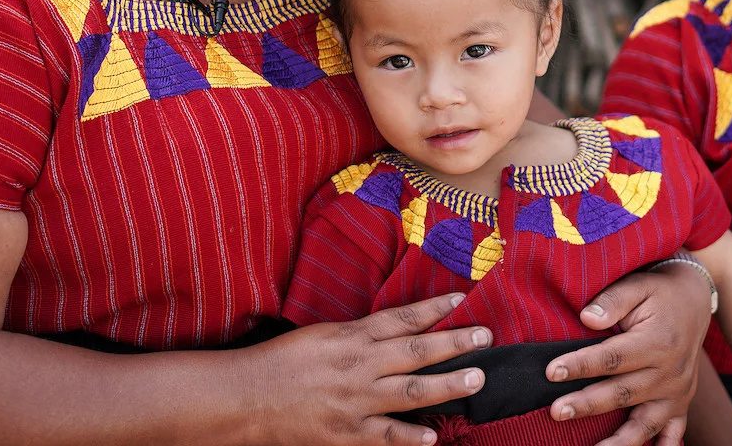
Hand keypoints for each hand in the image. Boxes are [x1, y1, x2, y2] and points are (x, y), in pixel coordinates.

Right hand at [252, 294, 491, 444]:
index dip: (435, 309)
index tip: (463, 299)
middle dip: (455, 343)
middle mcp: (359, 366)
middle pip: (417, 351)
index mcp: (352, 337)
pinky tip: (433, 438)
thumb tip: (398, 330)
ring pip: (411, 391)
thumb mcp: (323, 334)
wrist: (245, 396)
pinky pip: (385, 436)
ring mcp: (354, 401)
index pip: (402, 318)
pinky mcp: (345, 433)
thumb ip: (361, 335)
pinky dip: (410, 437)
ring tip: (476, 378)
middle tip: (486, 336)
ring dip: (447, 385)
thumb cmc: (281, 362)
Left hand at [545, 265, 713, 445]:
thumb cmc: (659, 292)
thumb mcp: (638, 285)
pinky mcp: (681, 404)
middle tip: (556, 411)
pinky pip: (672, 432)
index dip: (581, 365)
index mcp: (658, 342)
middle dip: (587, 404)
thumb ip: (613, 300)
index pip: (612, 358)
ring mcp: (677, 392)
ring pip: (645, 423)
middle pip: (623, 393)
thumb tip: (586, 318)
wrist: (695, 301)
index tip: (552, 372)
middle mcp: (670, 372)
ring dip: (618, 440)